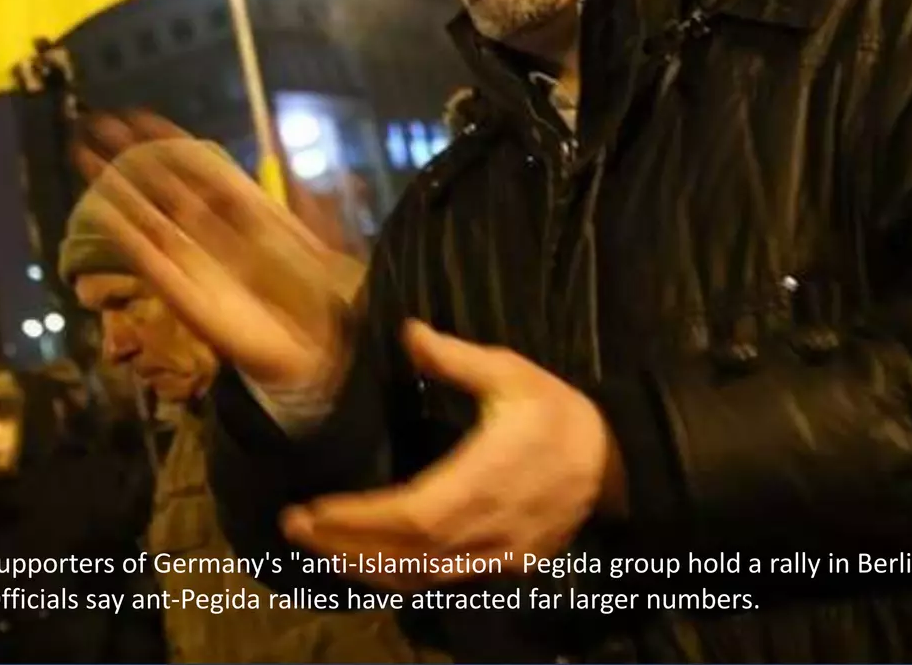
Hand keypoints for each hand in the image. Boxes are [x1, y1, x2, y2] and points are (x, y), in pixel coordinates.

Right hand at [76, 119, 360, 391]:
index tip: (135, 114)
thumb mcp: (308, 230)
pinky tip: (99, 209)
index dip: (165, 140)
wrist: (312, 345)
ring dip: (114, 186)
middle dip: (129, 154)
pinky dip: (122, 233)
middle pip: (161, 184)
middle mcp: (209, 229)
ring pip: (144, 213)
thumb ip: (293, 187)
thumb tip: (279, 139)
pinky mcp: (178, 291)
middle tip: (95, 125)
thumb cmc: (314, 291)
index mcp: (241, 209)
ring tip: (83, 156)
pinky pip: (144, 256)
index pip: (195, 165)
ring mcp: (191, 258)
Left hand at [280, 321, 621, 589]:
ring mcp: (498, 553)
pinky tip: (370, 564)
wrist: (615, 460)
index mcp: (486, 477)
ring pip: (421, 576)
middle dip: (345, 545)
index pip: (411, 514)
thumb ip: (454, 357)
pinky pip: (443, 581)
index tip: (313, 509)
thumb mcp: (510, 371)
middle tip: (296, 527)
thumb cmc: (556, 412)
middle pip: (406, 554)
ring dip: (366, 567)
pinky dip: (400, 577)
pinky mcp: (505, 565)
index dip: (358, 519)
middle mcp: (488, 526)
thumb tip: (407, 332)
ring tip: (322, 547)